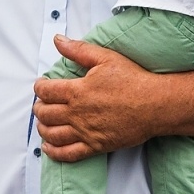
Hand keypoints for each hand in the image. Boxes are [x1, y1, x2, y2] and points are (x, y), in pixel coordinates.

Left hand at [32, 34, 163, 161]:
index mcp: (77, 91)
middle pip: (45, 113)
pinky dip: (54, 152)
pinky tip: (49, 148)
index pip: (46, 91)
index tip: (41, 86)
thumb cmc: (133, 81)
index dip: (39, 87)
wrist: (155, 105)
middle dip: (39, 108)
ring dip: (43, 128)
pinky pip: (68, 153)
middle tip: (41, 104)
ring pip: (52, 134)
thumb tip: (58, 40)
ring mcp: (85, 131)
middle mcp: (77, 113)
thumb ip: (79, 50)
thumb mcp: (106, 58)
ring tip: (43, 123)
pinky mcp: (95, 146)